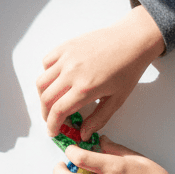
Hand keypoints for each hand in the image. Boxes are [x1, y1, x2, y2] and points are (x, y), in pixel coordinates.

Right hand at [38, 4, 164, 137]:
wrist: (133, 40)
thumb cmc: (128, 69)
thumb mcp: (117, 99)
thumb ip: (99, 119)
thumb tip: (83, 133)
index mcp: (86, 88)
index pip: (58, 112)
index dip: (52, 125)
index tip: (53, 131)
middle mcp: (72, 73)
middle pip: (46, 99)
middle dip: (45, 114)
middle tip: (52, 120)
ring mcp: (67, 58)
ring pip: (41, 82)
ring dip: (43, 96)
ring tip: (52, 101)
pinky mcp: (66, 47)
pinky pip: (46, 63)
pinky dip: (47, 74)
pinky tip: (57, 80)